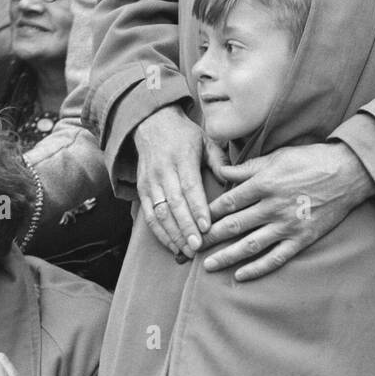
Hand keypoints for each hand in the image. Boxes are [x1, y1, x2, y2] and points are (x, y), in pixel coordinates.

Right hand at [133, 106, 221, 258]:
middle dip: (185, 228)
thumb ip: (219, 161)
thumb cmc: (184, 136)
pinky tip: (172, 246)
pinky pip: (149, 215)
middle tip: (198, 247)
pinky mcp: (142, 190)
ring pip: (159, 213)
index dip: (198, 209)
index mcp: (181, 158)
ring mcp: (150, 181)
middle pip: (174, 204)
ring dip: (173, 235)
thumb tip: (232, 181)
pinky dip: (160, 233)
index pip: (190, 187)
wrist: (151, 123)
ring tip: (186, 252)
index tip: (207, 227)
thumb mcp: (205, 140)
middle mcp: (163, 171)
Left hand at [203, 142, 374, 281]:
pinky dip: (257, 268)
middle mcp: (272, 206)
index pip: (228, 202)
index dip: (208, 213)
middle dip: (210, 237)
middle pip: (233, 225)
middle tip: (191, 247)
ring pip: (250, 245)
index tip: (194, 221)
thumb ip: (247, 168)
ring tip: (207, 266)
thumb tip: (220, 172)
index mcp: (264, 183)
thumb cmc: (310, 160)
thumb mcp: (276, 157)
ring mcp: (287, 225)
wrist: (348, 173)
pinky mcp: (301, 239)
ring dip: (226, 257)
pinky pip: (275, 258)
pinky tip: (240, 276)